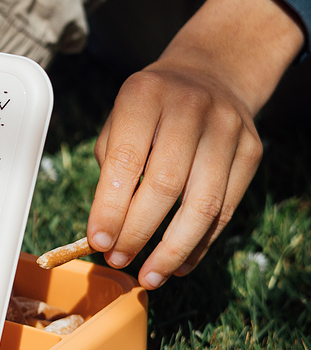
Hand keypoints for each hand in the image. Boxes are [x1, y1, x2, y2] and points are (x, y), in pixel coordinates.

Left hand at [87, 0, 303, 288]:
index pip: (126, 161)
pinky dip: (200, 244)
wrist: (210, 73)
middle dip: (138, 232)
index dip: (110, 208)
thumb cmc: (149, 109)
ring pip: (203, 205)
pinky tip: (178, 264)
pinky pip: (226, 210)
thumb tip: (107, 231)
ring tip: (148, 276)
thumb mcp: (119, 120)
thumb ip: (113, 168)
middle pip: (166, 186)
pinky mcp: (251, 150)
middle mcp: (190, 108)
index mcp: (144, 95)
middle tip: (118, 260)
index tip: (97, 241)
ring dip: (172, 250)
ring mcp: (227, 129)